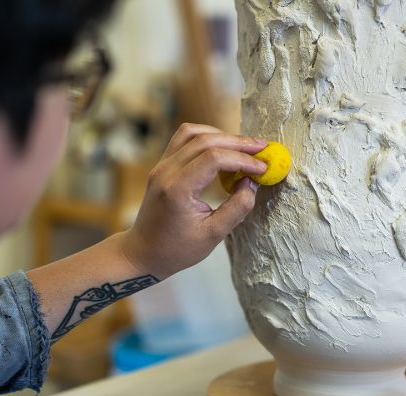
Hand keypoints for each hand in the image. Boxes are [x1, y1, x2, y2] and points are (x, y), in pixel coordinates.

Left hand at [117, 123, 267, 279]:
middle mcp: (166, 171)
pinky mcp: (162, 165)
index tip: (262, 168)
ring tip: (244, 147)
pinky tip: (223, 148)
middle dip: (237, 142)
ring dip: (221, 135)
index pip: (214, 158)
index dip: (242, 159)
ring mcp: (161, 165)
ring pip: (192, 133)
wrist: (143, 252)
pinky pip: (184, 139)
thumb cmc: (176, 249)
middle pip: (205, 140)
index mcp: (177, 189)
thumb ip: (236, 208)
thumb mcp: (213, 235)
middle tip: (262, 148)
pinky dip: (206, 138)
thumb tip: (252, 183)